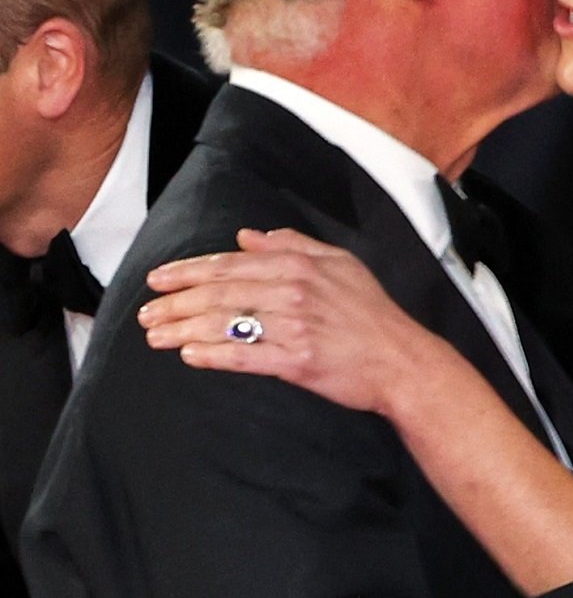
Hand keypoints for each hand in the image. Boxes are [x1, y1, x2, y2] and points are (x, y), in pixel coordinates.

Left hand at [139, 228, 451, 415]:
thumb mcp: (341, 263)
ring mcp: (295, 327)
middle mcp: (295, 291)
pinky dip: (213, 354)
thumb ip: (294, 244)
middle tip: (146, 311)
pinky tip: (189, 354)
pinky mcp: (297, 362)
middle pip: (221, 292)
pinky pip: (245, 356)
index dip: (190, 270)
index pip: (233, 263)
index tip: (159, 278)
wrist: (401, 359)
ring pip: (226, 322)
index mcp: (301, 264)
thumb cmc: (371, 312)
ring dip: (183, 327)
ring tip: (154, 335)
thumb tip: (248, 236)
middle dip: (176, 301)